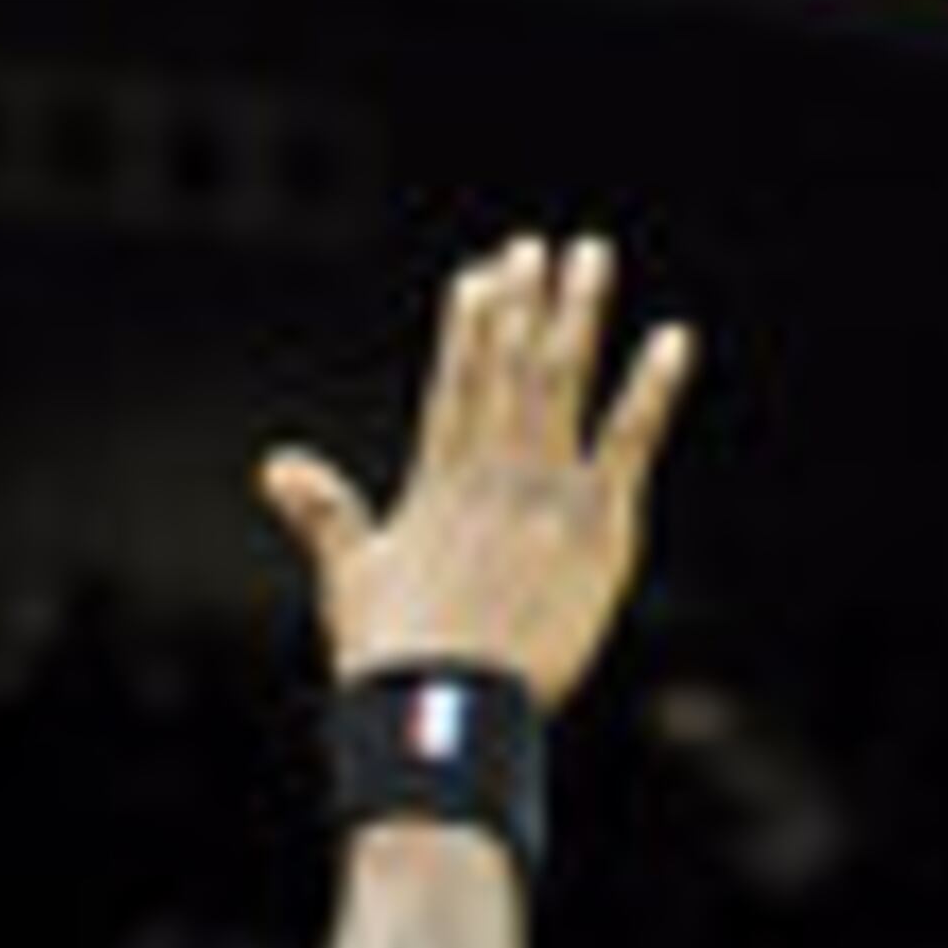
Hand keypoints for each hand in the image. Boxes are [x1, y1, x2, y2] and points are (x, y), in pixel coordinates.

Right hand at [259, 236, 694, 715]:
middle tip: (539, 245)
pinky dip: (652, 389)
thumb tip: (275, 463)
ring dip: (579, 313)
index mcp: (438, 481)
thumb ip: (324, 511)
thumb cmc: (393, 656)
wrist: (442, 702)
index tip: (479, 273)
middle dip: (524, 300)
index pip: (455, 383)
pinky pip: (630, 440)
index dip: (469, 326)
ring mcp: (544, 489)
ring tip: (591, 255)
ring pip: (562, 380)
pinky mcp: (595, 522)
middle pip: (510, 364)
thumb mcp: (349, 575)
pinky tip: (673, 341)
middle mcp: (491, 469)